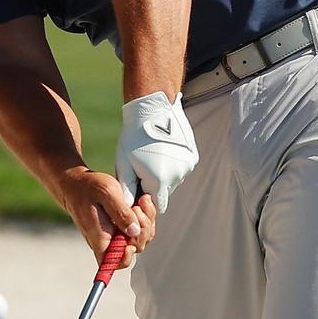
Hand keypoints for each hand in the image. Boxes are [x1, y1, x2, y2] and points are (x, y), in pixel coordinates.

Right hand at [56, 167, 155, 269]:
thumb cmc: (88, 187)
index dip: (128, 255)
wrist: (76, 183)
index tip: (132, 234)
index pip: (116, 262)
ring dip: (146, 221)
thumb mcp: (106, 193)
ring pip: (139, 238)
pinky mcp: (120, 226)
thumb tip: (134, 232)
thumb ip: (121, 212)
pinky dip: (144, 217)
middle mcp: (108, 240)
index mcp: (100, 238)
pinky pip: (138, 229)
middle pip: (135, 248)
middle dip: (143, 228)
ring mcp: (115, 234)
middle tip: (137, 207)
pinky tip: (141, 202)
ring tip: (140, 201)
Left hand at [114, 91, 197, 213]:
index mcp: (160, 181)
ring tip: (152, 155)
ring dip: (164, 175)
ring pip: (173, 180)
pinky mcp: (193, 157)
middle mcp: (177, 176)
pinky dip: (172, 164)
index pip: (157, 206)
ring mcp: (187, 166)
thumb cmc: (134, 137)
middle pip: (165, 192)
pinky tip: (162, 149)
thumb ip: (127, 189)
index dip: (147, 201)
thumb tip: (126, 209)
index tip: (138, 187)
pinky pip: (181, 168)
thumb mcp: (124, 164)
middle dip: (155, 186)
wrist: (154, 109)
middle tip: (142, 167)